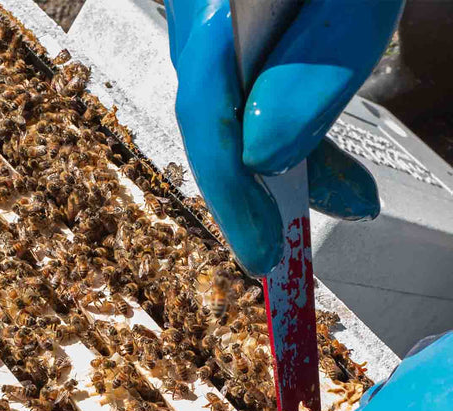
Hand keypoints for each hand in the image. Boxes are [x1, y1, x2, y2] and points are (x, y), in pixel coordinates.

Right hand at [163, 0, 402, 275]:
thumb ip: (313, 70)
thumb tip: (263, 156)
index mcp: (220, 8)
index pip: (208, 115)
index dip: (234, 197)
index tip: (265, 256)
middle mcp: (203, 15)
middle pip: (216, 121)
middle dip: (261, 189)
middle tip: (296, 241)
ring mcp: (214, 19)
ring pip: (235, 109)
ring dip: (283, 160)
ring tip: (337, 191)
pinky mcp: (236, 25)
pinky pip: (248, 86)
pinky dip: (286, 122)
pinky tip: (318, 144)